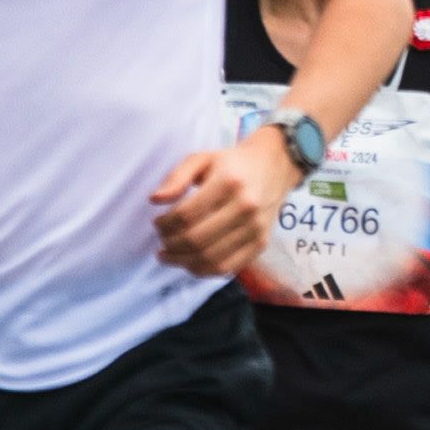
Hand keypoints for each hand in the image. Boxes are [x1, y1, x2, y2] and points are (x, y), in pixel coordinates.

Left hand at [149, 128, 299, 278]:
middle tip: (162, 240)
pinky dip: (203, 270)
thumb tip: (155, 200)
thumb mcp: (202, 159)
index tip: (157, 222)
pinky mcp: (261, 244)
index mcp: (228, 182)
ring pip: (211, 259)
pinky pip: (227, 268)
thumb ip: (177, 177)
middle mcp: (246, 207)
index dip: (165, 224)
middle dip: (171, 244)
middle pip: (197, 239)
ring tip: (169, 255)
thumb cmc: (231, 164)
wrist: (275, 166)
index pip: (186, 215)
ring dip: (182, 261)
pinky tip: (189, 262)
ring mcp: (255, 228)